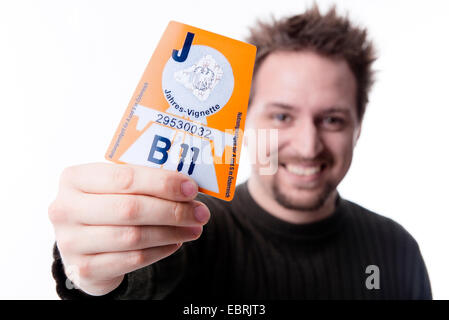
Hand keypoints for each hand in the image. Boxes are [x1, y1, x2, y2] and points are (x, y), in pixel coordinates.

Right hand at [48, 162, 209, 295]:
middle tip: (201, 212)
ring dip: (172, 232)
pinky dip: (160, 251)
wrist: (83, 242)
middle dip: (173, 210)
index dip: (163, 183)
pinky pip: (132, 260)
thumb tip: (188, 187)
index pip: (125, 177)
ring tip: (194, 228)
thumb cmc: (107, 203)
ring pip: (134, 236)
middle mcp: (65, 208)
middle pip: (131, 208)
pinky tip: (175, 242)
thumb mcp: (116, 186)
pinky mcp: (83, 269)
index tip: (191, 188)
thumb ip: (144, 180)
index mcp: (75, 178)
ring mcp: (70, 242)